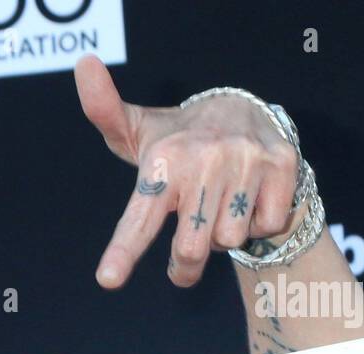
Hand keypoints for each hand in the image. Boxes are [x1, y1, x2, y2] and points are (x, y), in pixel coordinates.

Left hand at [73, 53, 300, 288]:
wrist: (243, 110)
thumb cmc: (177, 140)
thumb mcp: (138, 131)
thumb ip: (103, 112)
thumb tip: (82, 64)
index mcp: (162, 161)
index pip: (139, 217)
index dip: (123, 251)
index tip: (108, 279)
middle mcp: (202, 160)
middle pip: (190, 248)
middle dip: (184, 266)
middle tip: (181, 260)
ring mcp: (244, 163)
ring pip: (229, 241)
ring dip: (221, 237)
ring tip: (217, 207)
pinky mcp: (280, 166)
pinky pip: (266, 227)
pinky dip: (256, 223)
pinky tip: (248, 198)